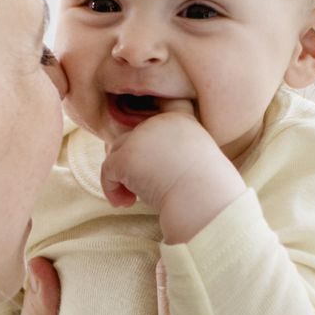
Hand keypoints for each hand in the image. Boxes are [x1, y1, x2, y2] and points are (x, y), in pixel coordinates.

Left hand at [98, 106, 241, 239]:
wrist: (206, 202)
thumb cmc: (205, 193)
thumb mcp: (193, 164)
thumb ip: (167, 155)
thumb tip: (135, 164)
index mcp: (181, 120)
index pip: (159, 110)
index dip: (148, 122)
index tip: (147, 149)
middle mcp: (160, 122)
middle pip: (132, 138)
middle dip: (131, 165)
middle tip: (139, 192)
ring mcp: (142, 137)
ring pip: (116, 153)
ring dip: (120, 178)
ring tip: (130, 200)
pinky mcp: (127, 156)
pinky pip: (107, 171)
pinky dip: (111, 190)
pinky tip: (125, 204)